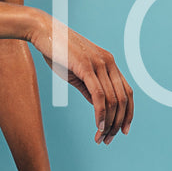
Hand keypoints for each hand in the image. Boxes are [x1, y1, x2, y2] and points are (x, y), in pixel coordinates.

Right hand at [28, 15, 134, 143]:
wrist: (43, 31)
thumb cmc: (57, 52)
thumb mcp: (77, 72)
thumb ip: (90, 88)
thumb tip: (100, 108)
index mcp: (109, 63)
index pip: (127, 92)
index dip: (128, 114)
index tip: (122, 131)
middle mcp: (109, 62)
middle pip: (123, 99)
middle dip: (118, 123)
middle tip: (108, 140)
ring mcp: (99, 63)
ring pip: (112, 100)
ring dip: (109, 123)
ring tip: (101, 138)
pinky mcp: (86, 66)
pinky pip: (99, 95)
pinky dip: (101, 114)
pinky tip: (99, 127)